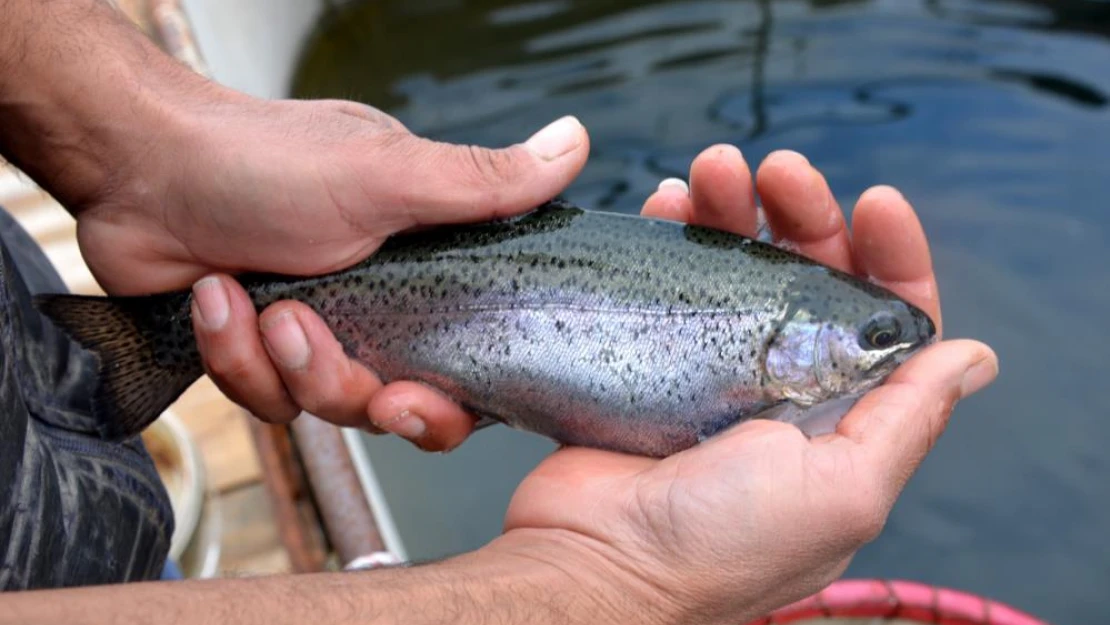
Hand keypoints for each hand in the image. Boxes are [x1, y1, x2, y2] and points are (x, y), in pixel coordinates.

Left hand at [69, 79, 588, 431]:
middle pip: (393, 403)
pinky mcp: (255, 354)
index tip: (412, 402)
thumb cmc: (264, 158)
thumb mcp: (386, 172)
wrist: (141, 167)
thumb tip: (576, 142)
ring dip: (279, 363)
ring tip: (255, 300)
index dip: (448, 401)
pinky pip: (259, 396)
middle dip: (348, 389)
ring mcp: (315, 334)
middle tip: (310, 348)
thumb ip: (483, 183)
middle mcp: (379, 309)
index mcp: (426, 270)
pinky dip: (231, 350)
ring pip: (320, 407)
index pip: (467, 363)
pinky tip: (215, 294)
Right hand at [480, 147, 998, 623]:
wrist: (595, 562)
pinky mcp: (650, 357)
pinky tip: (667, 205)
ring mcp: (712, 371)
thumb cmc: (717, 544)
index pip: (888, 321)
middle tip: (775, 169)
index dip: (891, 256)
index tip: (874, 203)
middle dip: (801, 212)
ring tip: (710, 172)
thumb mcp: (841, 491)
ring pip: (739, 268)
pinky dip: (672, 235)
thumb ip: (906, 421)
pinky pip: (671, 280)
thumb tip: (974, 358)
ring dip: (732, 209)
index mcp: (840, 420)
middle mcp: (782, 390)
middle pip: (809, 276)